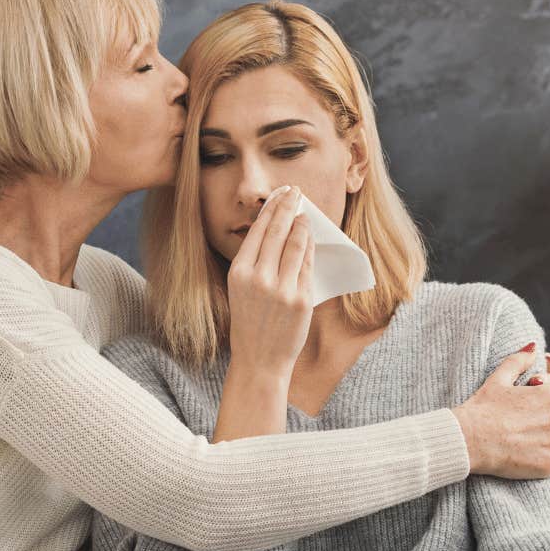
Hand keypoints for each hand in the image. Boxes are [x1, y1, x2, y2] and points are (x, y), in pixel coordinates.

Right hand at [225, 185, 317, 376]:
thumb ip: (254, 261)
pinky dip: (310, 248)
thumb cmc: (250, 322)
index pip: (258, 231)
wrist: (260, 359)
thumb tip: (271, 228)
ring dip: (302, 225)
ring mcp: (281, 289)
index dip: (271, 209)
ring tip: (305, 214)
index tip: (279, 194)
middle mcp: (259, 278)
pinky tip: (310, 237)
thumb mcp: (241, 289)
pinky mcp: (301, 299)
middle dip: (288, 207)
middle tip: (295, 192)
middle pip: (277, 232)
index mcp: (239, 272)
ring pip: (296, 245)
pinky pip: (308, 266)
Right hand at [452, 344, 549, 478]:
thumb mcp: (499, 378)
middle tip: (543, 425)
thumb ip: (519, 361)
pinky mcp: (549, 465)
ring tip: (543, 442)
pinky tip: (540, 457)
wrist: (467, 440)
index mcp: (548, 395)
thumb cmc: (481, 408)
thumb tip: (534, 348)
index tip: (541, 406)